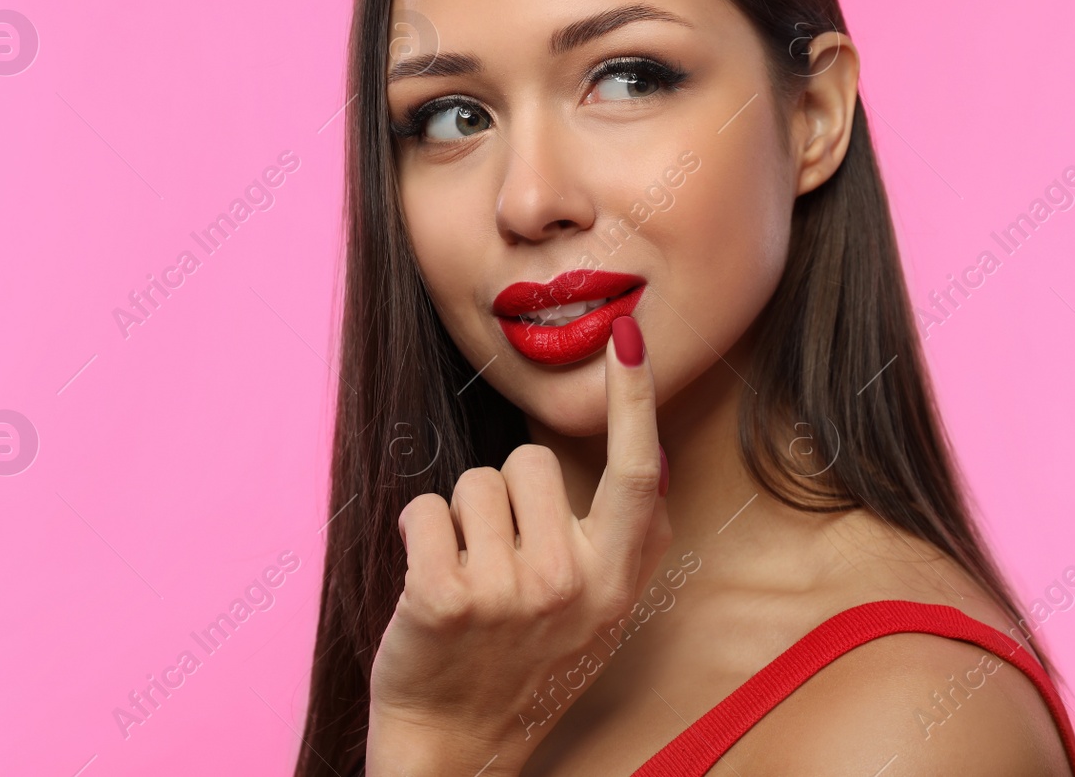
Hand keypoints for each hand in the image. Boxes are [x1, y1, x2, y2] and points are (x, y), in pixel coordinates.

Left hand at [366, 315, 671, 776]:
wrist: (456, 747)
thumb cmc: (525, 665)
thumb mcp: (602, 615)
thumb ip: (630, 542)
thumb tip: (655, 461)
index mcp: (615, 583)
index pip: (636, 473)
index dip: (634, 400)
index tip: (627, 338)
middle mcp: (571, 585)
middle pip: (530, 461)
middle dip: (508, 493)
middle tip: (504, 558)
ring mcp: (506, 594)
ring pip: (474, 483)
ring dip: (463, 519)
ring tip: (468, 577)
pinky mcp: (442, 598)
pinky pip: (424, 509)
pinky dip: (419, 534)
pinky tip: (429, 582)